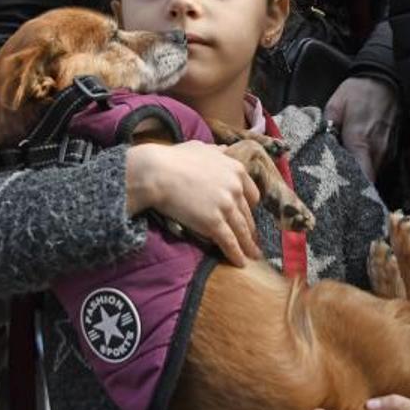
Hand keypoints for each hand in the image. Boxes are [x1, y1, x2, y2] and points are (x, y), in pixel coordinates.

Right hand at [125, 141, 261, 267]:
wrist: (157, 172)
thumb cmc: (174, 159)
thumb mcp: (200, 148)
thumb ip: (215, 151)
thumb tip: (222, 150)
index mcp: (236, 169)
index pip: (251, 193)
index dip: (249, 206)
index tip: (247, 214)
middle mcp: (236, 187)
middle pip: (247, 214)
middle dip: (250, 228)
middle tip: (251, 239)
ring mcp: (226, 206)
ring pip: (241, 230)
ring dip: (248, 245)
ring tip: (252, 256)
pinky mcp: (214, 222)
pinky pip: (228, 241)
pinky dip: (236, 253)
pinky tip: (240, 262)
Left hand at [324, 76, 397, 180]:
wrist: (384, 81)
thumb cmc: (357, 92)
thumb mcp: (335, 106)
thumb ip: (327, 129)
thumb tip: (320, 148)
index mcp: (360, 142)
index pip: (359, 177)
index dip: (348, 190)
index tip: (334, 194)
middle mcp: (377, 151)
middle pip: (365, 181)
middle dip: (350, 187)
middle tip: (333, 189)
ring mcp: (387, 152)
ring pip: (373, 176)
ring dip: (359, 179)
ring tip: (342, 178)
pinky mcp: (392, 151)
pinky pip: (377, 168)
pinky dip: (366, 171)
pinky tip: (354, 167)